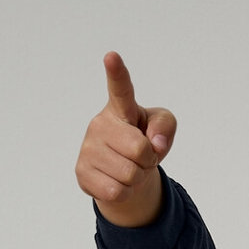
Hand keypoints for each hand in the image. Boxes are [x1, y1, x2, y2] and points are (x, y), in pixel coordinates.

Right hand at [76, 51, 176, 228]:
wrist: (124, 173)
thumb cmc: (144, 141)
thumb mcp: (161, 128)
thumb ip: (165, 126)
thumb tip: (156, 143)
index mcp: (121, 108)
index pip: (120, 88)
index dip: (116, 73)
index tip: (111, 56)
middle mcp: (100, 123)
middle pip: (138, 149)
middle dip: (148, 159)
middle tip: (141, 156)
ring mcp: (88, 147)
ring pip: (128, 175)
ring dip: (137, 178)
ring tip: (129, 168)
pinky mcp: (82, 172)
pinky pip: (115, 192)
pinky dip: (125, 193)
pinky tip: (118, 182)